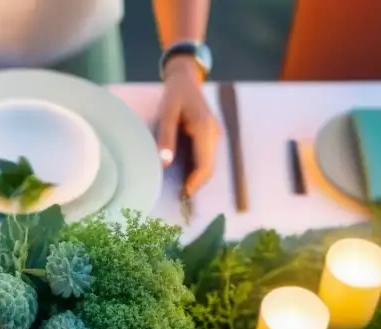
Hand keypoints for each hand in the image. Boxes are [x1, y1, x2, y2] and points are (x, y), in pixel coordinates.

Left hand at [155, 56, 220, 195]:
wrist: (185, 79)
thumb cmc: (175, 94)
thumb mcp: (167, 113)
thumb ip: (166, 137)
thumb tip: (165, 163)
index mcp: (206, 130)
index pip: (205, 165)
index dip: (196, 183)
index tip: (183, 195)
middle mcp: (214, 135)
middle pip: (209, 168)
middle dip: (197, 184)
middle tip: (179, 197)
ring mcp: (215, 136)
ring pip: (209, 165)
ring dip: (197, 178)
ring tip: (181, 189)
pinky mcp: (211, 137)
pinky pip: (206, 158)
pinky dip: (198, 169)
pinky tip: (185, 175)